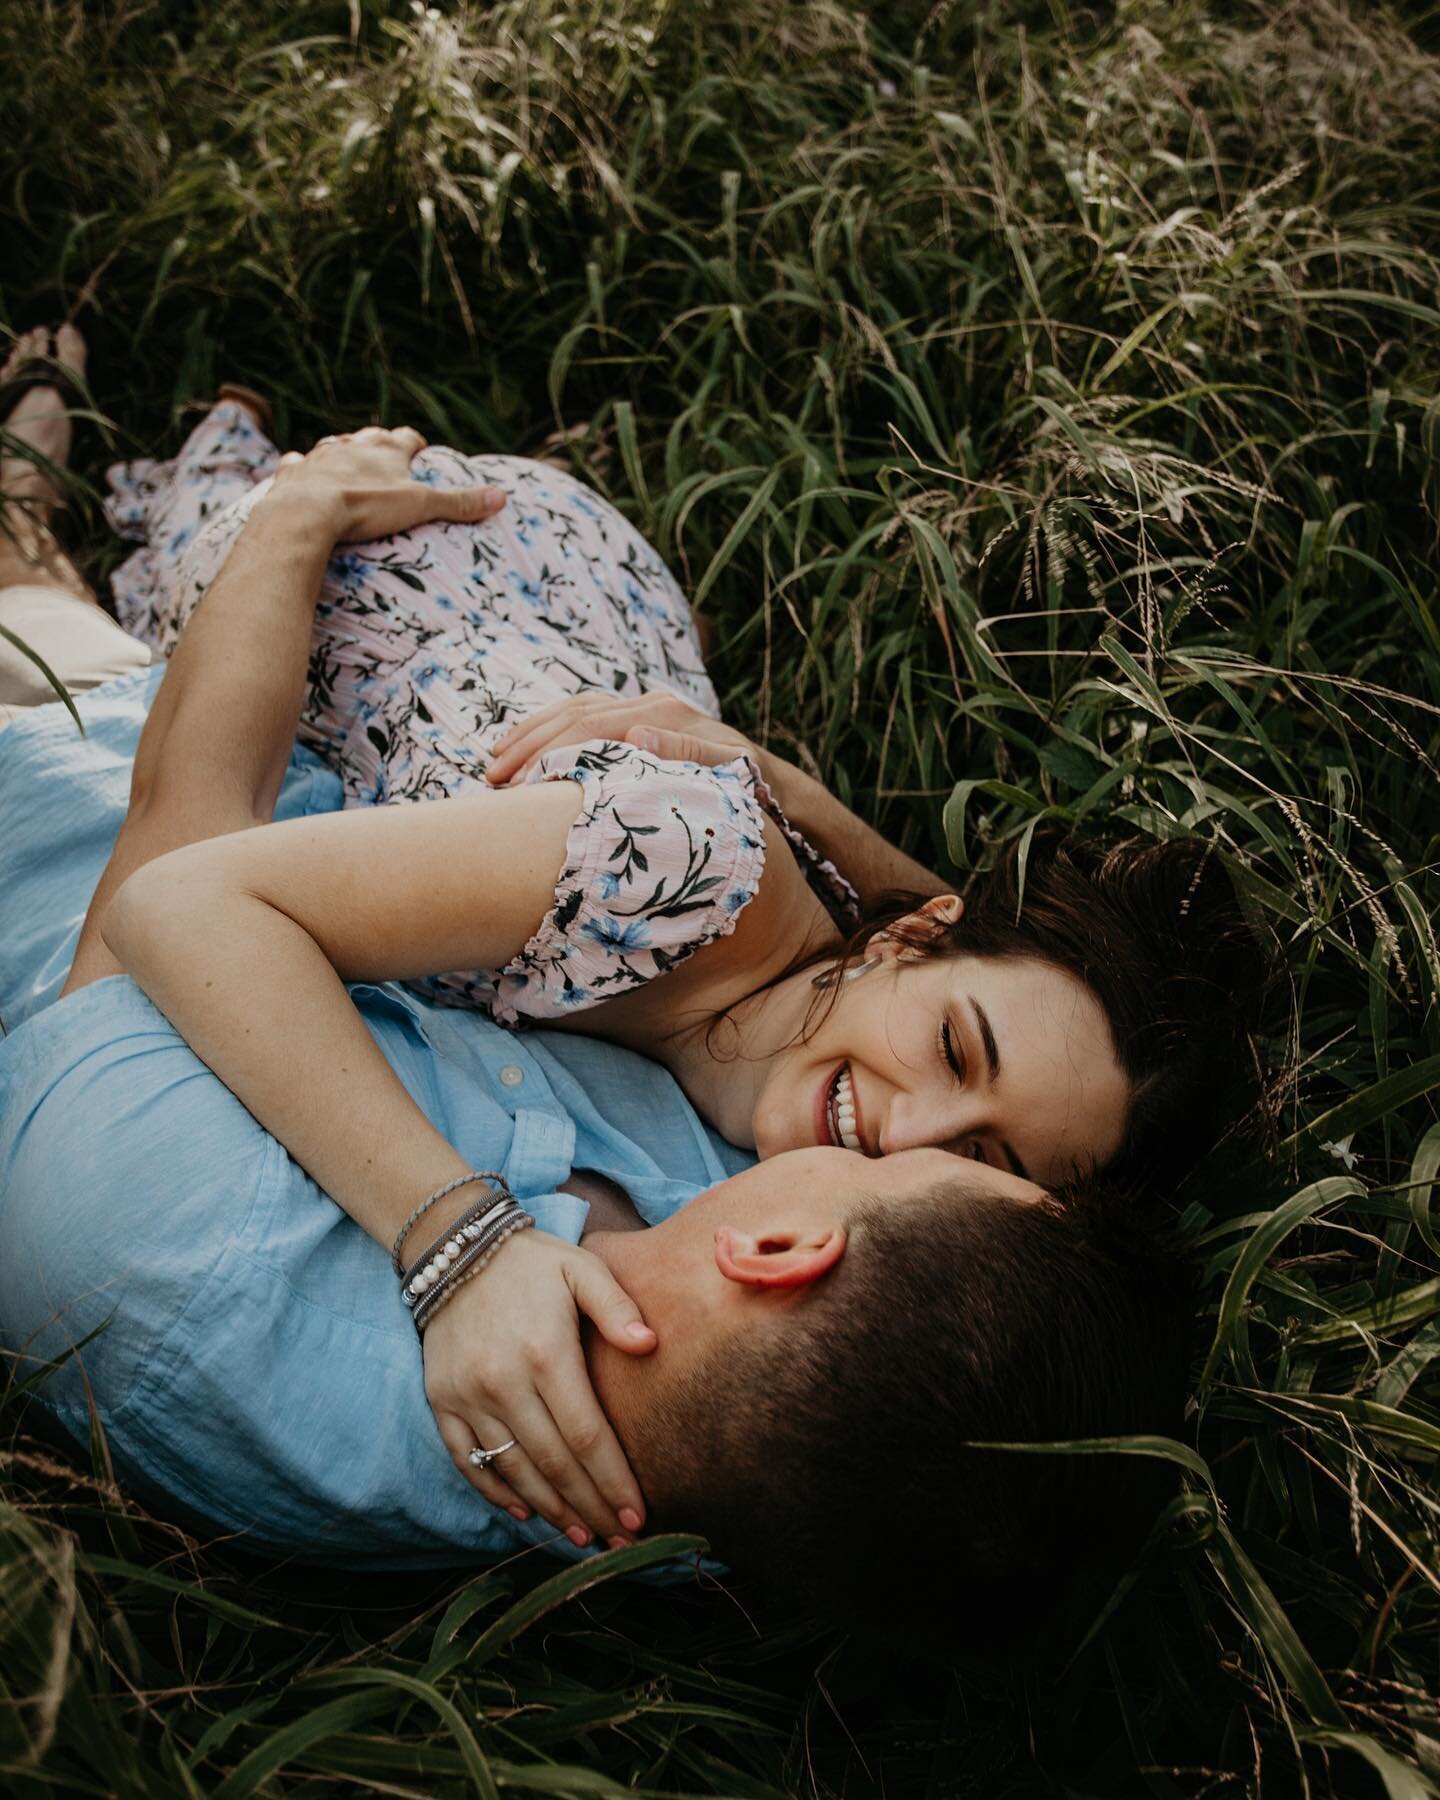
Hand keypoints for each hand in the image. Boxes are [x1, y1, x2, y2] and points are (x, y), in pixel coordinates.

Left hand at [262, 426, 505, 542]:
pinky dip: (302, 466)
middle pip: (370, 437)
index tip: (422, 450)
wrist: (307, 511)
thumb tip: (501, 497)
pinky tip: (302, 470)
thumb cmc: (367, 507)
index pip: (408, 438)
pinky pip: (297, 462)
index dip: (416, 443)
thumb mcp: (420, 506)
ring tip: (347, 464)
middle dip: (379, 445)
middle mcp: (352, 445)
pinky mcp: (294, 471)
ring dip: (342, 453)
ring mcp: (320, 455)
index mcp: (386, 449)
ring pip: (334, 446)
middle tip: (386, 457)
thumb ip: (458, 502)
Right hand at [422, 1229, 655, 1547]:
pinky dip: (497, 1492)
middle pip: (554, 1464)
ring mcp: (466, 1395)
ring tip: (584, 1536)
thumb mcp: (582, 1267)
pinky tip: (528, 1513)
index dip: (612, 1481)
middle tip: (621, 1541)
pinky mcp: (441, 1400)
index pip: (586, 1436)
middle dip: (591, 1507)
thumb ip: (616, 1306)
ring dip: (551, 1510)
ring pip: (513, 1470)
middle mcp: (502, 1381)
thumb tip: (649, 1344)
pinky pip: (469, 1461)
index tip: (638, 1515)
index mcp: (545, 1352)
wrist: (456, 1249)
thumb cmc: (533, 1262)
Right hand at [485, 690, 768, 787]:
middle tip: (493, 778)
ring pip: (573, 711)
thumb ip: (686, 752)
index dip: (553, 755)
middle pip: (574, 715)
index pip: (593, 729)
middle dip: (530, 745)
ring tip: (495, 762)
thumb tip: (636, 731)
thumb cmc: (752, 789)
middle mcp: (651, 703)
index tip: (520, 784)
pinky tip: (526, 748)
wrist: (774, 782)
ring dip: (531, 735)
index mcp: (665, 714)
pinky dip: (551, 730)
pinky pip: (584, 715)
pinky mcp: (640, 717)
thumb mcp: (728, 773)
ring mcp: (644, 706)